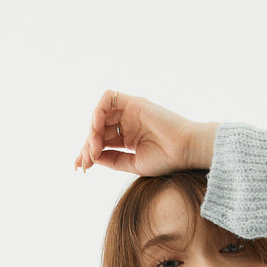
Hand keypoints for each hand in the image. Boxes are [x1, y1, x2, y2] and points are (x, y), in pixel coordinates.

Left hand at [73, 89, 215, 176]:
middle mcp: (128, 123)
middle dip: (87, 145)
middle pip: (98, 129)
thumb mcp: (133, 164)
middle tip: (84, 162)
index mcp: (129, 138)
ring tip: (94, 148)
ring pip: (100, 115)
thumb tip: (92, 158)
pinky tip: (96, 129)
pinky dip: (98, 111)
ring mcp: (131, 111)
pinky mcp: (134, 101)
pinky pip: (109, 98)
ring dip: (92, 131)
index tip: (81, 168)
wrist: (184, 150)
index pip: (102, 142)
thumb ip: (112, 160)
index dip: (89, 153)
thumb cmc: (165, 160)